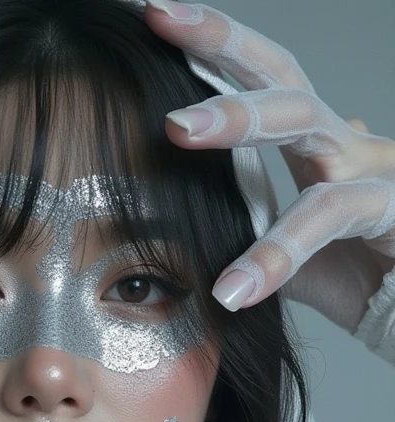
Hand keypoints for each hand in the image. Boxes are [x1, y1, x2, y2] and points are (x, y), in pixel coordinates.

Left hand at [145, 1, 394, 329]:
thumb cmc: (356, 282)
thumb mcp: (281, 259)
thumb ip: (241, 235)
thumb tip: (179, 236)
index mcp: (314, 148)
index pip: (263, 82)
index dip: (214, 49)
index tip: (156, 16)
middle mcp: (346, 146)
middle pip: (284, 74)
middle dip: (221, 42)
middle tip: (162, 18)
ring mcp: (375, 168)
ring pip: (307, 123)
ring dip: (239, 117)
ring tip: (177, 128)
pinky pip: (329, 216)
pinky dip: (276, 254)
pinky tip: (235, 288)